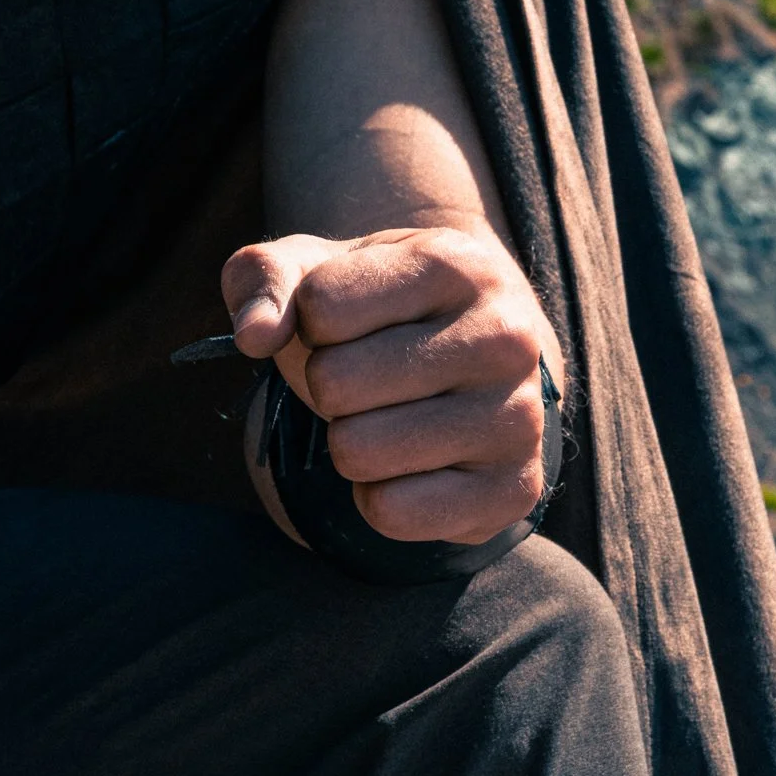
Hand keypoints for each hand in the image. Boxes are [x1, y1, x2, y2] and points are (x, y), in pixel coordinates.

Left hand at [221, 224, 555, 545]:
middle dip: (328, 386)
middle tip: (368, 379)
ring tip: (389, 417)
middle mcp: (506, 336)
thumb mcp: (313, 271)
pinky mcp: (514, 491)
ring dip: (348, 442)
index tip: (347, 323)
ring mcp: (519, 417)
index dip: (311, 323)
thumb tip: (255, 336)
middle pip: (334, 383)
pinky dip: (376, 498)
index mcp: (456, 262)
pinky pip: (391, 513)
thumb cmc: (375, 312)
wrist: (467, 364)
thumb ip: (262, 280)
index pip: (321, 307)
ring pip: (357, 452)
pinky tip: (409, 466)